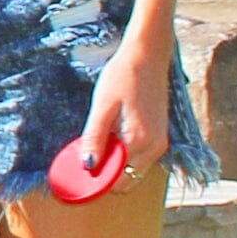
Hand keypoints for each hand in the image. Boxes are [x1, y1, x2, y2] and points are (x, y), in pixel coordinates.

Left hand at [76, 35, 171, 182]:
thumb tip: (87, 167)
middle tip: (84, 156)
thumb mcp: (102, 106)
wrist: (147, 55)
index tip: (76, 174)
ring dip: (114, 165)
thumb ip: (94, 139)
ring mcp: (161, 144)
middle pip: (125, 181)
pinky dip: (125, 157)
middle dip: (104, 175)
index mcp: (140, 142)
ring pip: (133, 172)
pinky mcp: (160, 138)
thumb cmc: (123, 76)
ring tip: (99, 143)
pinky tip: (112, 138)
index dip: (95, 180)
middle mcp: (155, 148)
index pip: (115, 180)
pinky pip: (140, 160)